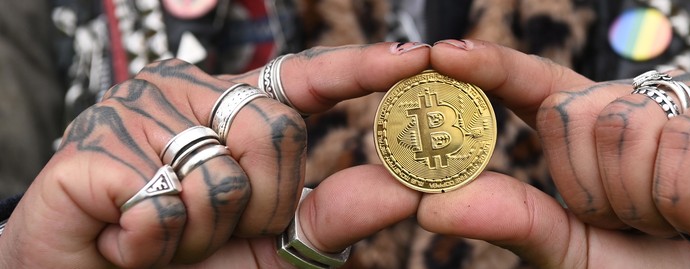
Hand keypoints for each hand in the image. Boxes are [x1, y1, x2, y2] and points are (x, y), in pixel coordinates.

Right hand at [0, 42, 428, 267]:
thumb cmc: (187, 262)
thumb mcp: (274, 246)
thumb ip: (335, 215)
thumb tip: (408, 189)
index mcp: (233, 108)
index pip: (304, 78)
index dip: (360, 68)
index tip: (417, 58)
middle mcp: (186, 94)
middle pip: (276, 133)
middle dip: (262, 203)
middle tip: (215, 227)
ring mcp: (134, 112)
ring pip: (221, 174)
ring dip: (203, 231)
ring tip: (165, 234)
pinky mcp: (89, 149)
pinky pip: (163, 201)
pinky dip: (154, 242)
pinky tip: (127, 239)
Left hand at [420, 39, 689, 266]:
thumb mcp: (576, 252)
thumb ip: (515, 223)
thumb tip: (431, 208)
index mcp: (600, 131)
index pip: (537, 86)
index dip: (491, 68)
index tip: (440, 54)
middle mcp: (645, 106)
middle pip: (574, 113)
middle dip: (592, 190)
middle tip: (634, 223)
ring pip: (624, 130)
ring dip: (640, 203)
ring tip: (673, 223)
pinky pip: (680, 148)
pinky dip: (682, 204)